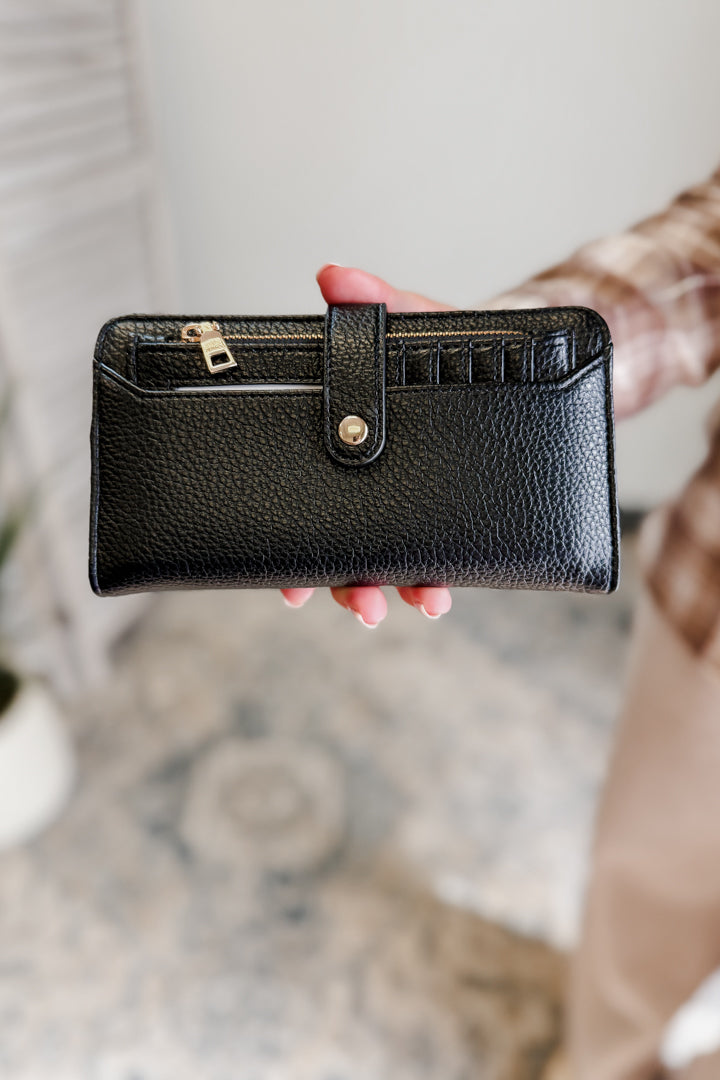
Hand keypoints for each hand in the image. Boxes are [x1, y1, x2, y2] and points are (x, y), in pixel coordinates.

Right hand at [281, 264, 454, 627]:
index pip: (312, 513)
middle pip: (350, 556)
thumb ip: (374, 299)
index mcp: (352, 456)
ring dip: (403, 589)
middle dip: (351, 587)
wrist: (515, 360)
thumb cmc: (447, 346)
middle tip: (362, 604)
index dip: (294, 558)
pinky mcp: (463, 514)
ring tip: (423, 600)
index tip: (291, 586)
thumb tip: (333, 275)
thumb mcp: (411, 321)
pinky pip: (449, 555)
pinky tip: (447, 588)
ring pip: (399, 565)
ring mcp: (420, 507)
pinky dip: (444, 576)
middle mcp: (379, 490)